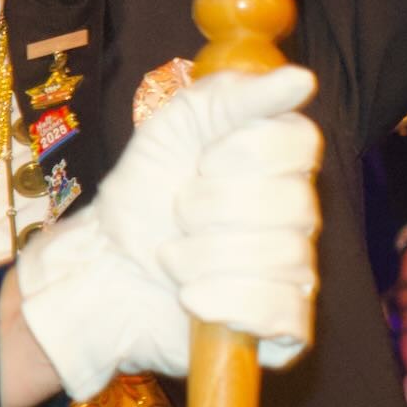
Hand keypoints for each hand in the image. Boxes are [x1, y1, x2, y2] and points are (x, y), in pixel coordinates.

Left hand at [16, 67, 322, 401]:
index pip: (301, 145)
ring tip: (174, 258)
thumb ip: (239, 96)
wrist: (104, 265)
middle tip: (179, 212)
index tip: (204, 160)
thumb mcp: (177, 124)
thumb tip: (302, 79)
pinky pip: (280, 312)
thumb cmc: (146, 190)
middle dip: (209, 209)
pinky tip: (193, 297)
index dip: (244, 154)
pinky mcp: (282, 326)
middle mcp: (301, 214)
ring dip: (202, 259)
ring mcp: (296, 271)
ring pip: (278, 258)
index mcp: (285, 161)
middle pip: (289, 204)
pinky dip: (225, 303)